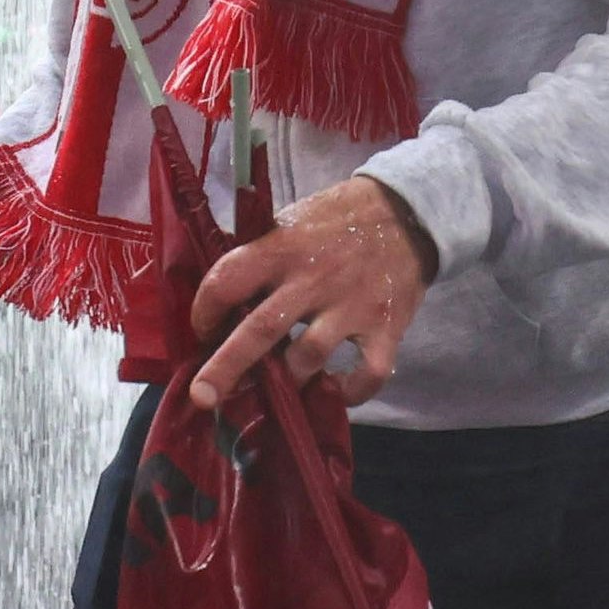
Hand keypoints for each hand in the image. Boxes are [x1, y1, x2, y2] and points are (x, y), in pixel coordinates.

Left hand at [186, 176, 436, 411]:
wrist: (406, 211)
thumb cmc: (336, 220)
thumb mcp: (290, 222)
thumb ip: (257, 255)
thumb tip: (217, 296)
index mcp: (281, 249)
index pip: (227, 281)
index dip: (204, 311)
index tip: (202, 331)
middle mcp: (312, 279)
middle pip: (260, 330)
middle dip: (225, 368)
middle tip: (202, 397)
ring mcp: (352, 306)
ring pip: (308, 358)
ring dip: (288, 381)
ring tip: (280, 389)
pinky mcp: (386, 327)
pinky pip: (368, 374)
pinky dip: (349, 393)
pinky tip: (333, 392)